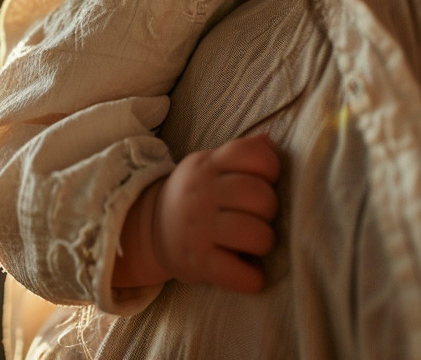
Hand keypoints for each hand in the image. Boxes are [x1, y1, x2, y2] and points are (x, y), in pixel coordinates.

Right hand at [151, 135, 279, 292]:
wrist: (149, 230)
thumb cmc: (195, 197)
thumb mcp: (210, 166)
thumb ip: (240, 154)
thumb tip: (269, 141)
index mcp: (207, 164)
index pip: (253, 155)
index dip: (270, 169)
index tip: (265, 182)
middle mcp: (201, 192)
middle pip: (259, 196)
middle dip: (271, 210)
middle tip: (260, 218)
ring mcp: (197, 228)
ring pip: (256, 234)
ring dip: (265, 242)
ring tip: (256, 244)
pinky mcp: (197, 262)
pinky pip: (238, 274)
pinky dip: (252, 279)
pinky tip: (250, 274)